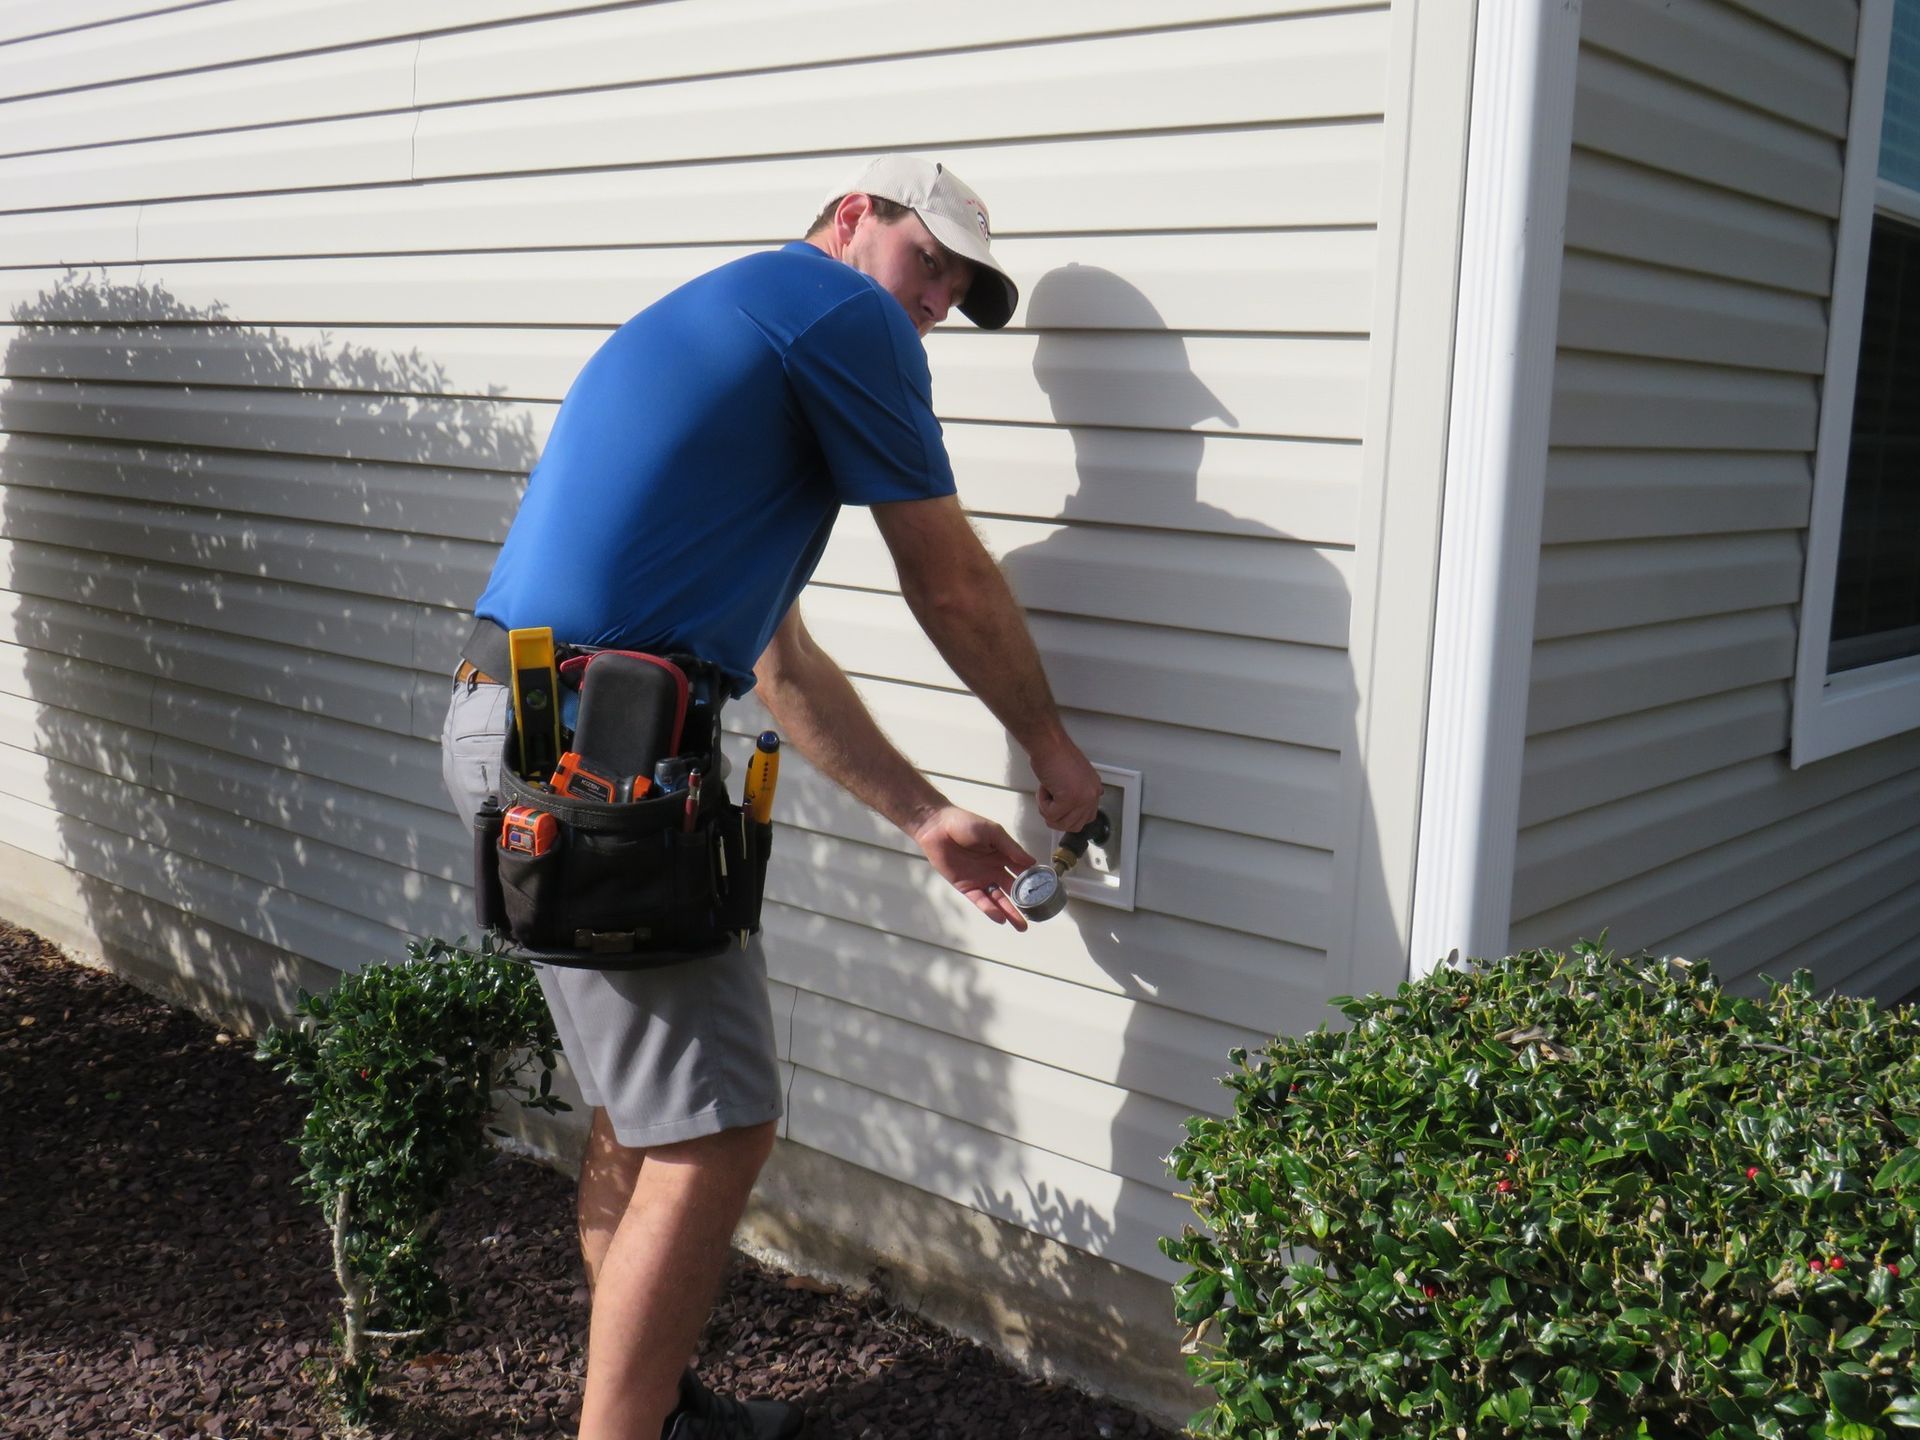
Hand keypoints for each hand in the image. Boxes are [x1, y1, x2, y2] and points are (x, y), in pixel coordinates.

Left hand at [910, 805, 1037, 929]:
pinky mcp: (966, 886)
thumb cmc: (965, 823)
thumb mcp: (992, 832)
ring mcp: (981, 879)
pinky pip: (980, 900)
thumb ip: (1011, 848)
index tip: (1046, 894)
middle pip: (1012, 889)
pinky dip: (990, 909)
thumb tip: (1032, 862)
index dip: (1033, 882)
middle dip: (1024, 903)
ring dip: (1010, 912)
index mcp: (1003, 855)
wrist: (937, 827)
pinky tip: (1001, 918)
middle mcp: (994, 869)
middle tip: (1037, 916)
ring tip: (1022, 926)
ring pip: (998, 899)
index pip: (1022, 871)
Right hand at [1030, 736, 1102, 832]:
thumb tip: (1070, 809)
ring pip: (1061, 823)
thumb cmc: (1055, 754)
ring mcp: (1082, 798)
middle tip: (1050, 801)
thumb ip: (1077, 792)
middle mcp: (1091, 795)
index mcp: (1094, 789)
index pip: (1087, 818)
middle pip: (1074, 825)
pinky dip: (1042, 804)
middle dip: (1057, 817)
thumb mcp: (1074, 776)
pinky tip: (1045, 788)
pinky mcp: (1069, 800)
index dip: (1069, 817)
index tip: (1059, 810)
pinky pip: (1051, 815)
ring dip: (1048, 811)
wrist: (1048, 744)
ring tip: (1047, 792)